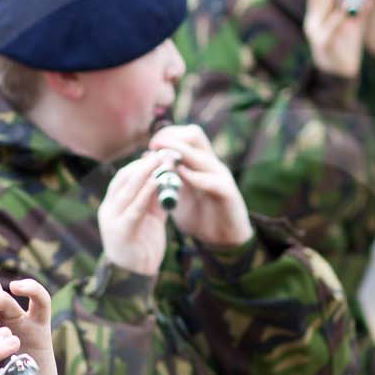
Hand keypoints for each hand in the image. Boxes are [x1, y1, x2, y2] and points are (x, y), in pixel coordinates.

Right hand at [97, 153, 170, 275]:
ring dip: (148, 172)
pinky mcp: (121, 231)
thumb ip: (155, 200)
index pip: (123, 177)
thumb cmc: (142, 247)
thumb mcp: (150, 218)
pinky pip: (135, 207)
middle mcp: (108, 209)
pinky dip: (147, 192)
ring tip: (164, 161)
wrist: (135, 277)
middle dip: (146, 163)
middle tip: (164, 152)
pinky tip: (159, 181)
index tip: (158, 154)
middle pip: (125, 179)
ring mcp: (112, 220)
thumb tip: (165, 177)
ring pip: (129, 189)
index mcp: (112, 205)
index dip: (140, 163)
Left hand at [148, 123, 251, 248]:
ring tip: (163, 159)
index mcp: (199, 163)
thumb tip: (146, 160)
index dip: (167, 135)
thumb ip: (165, 179)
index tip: (151, 145)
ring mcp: (221, 177)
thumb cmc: (199, 216)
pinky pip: (213, 181)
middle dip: (171, 138)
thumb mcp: (177, 196)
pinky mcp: (228, 194)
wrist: (221, 240)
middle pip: (194, 135)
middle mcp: (211, 165)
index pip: (186, 134)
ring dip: (180, 154)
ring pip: (202, 156)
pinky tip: (181, 178)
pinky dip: (196, 178)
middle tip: (155, 148)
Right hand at [302, 0, 363, 78]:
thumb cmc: (345, 50)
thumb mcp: (352, 26)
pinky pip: (334, 25)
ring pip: (323, 7)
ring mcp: (316, 33)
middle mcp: (313, 22)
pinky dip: (341, 12)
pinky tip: (348, 1)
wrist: (339, 79)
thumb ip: (357, 9)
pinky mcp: (324, 44)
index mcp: (317, 17)